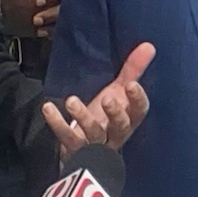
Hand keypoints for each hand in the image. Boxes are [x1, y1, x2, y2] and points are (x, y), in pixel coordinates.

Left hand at [35, 48, 154, 162]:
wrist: (87, 151)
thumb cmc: (106, 118)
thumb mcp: (118, 92)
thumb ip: (133, 70)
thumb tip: (148, 45)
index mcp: (128, 118)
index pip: (139, 111)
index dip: (137, 100)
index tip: (131, 85)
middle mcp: (115, 133)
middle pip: (120, 127)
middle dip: (115, 113)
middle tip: (107, 99)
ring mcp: (95, 145)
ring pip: (94, 134)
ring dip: (83, 118)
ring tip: (71, 101)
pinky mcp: (75, 150)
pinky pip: (67, 138)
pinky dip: (57, 124)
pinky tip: (48, 109)